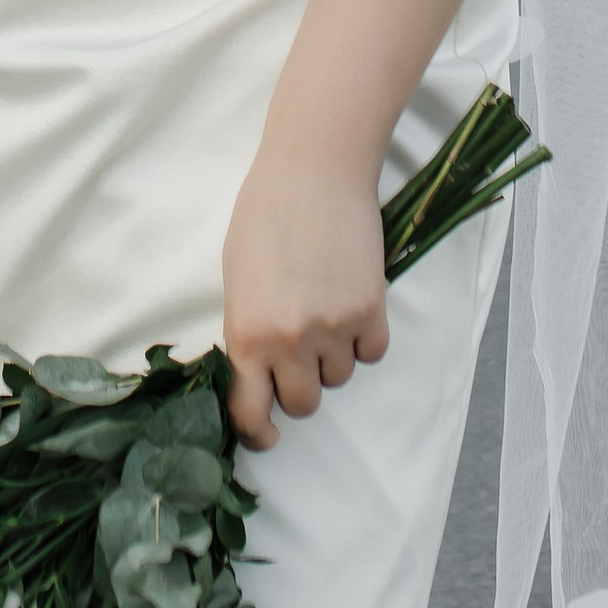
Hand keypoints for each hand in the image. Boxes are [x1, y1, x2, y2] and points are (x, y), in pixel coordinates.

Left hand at [219, 150, 390, 448]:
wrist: (314, 171)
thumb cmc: (265, 215)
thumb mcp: (236, 278)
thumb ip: (246, 330)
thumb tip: (255, 372)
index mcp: (245, 333)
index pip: (250, 413)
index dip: (257, 432)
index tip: (264, 436)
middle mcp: (289, 341)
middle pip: (303, 404)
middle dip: (299, 387)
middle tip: (298, 355)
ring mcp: (333, 328)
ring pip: (339, 378)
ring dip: (332, 358)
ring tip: (323, 309)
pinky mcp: (371, 311)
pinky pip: (371, 353)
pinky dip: (363, 338)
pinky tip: (350, 303)